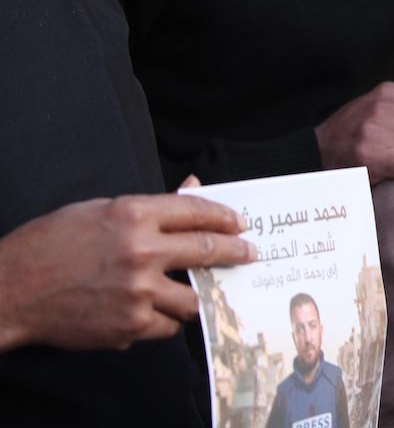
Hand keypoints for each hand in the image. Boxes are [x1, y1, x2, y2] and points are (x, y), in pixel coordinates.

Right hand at [0, 194, 255, 353]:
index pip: (197, 211)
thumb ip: (150, 205)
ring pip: (193, 297)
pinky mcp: (130, 325)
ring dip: (202, 294)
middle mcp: (141, 251)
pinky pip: (167, 325)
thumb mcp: (98, 210)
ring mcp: (138, 291)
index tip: (239, 223)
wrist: (11, 289)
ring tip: (209, 290)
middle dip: (235, 252)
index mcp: (134, 215)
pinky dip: (167, 319)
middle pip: (208, 250)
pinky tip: (160, 312)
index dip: (224, 217)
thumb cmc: (50, 244)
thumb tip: (192, 188)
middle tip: (249, 254)